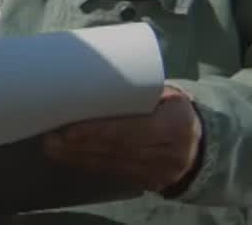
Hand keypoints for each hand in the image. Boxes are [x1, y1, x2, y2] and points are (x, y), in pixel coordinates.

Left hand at [43, 86, 202, 192]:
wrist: (201, 145)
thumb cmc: (175, 109)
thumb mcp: (169, 95)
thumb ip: (140, 89)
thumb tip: (96, 68)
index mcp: (174, 126)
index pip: (129, 132)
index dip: (97, 133)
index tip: (69, 128)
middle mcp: (167, 154)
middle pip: (115, 150)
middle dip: (79, 145)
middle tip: (50, 135)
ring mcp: (157, 172)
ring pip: (110, 164)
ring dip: (77, 157)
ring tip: (51, 146)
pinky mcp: (146, 182)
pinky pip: (113, 173)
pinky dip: (88, 164)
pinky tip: (68, 157)